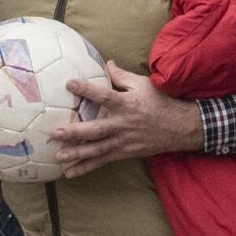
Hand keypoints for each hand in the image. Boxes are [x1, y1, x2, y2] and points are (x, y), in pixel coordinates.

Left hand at [51, 61, 204, 179]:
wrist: (180, 127)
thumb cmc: (160, 101)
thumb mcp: (143, 84)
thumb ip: (121, 76)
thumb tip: (105, 64)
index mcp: (127, 104)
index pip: (105, 96)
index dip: (88, 90)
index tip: (69, 83)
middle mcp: (124, 124)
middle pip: (97, 129)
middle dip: (75, 132)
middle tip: (54, 133)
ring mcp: (124, 141)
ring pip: (97, 149)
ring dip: (77, 153)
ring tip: (58, 156)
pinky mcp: (124, 153)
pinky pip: (103, 161)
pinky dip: (86, 167)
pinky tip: (70, 172)